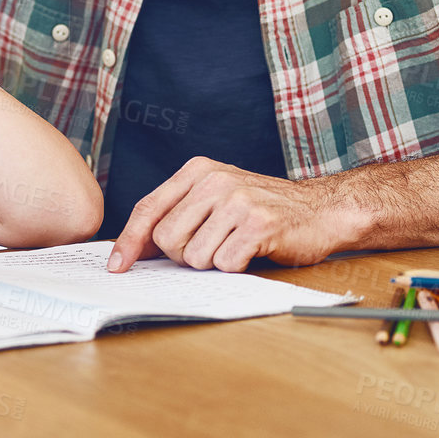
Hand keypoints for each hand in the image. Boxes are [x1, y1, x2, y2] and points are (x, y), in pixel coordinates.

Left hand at [107, 157, 367, 272]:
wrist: (321, 210)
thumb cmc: (264, 209)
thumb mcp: (216, 198)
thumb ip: (178, 214)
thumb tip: (133, 248)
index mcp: (198, 170)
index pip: (148, 209)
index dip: (129, 241)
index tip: (117, 265)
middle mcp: (215, 181)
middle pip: (166, 239)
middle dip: (182, 255)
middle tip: (212, 247)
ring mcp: (237, 201)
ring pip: (193, 256)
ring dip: (212, 262)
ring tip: (236, 245)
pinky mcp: (259, 225)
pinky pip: (225, 264)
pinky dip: (236, 267)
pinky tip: (252, 252)